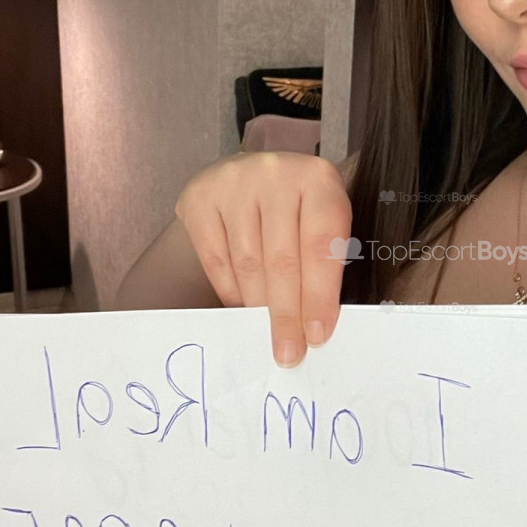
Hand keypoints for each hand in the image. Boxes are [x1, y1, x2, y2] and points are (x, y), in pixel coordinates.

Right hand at [174, 151, 352, 366]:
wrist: (251, 176)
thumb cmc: (298, 210)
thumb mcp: (324, 222)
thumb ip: (326, 264)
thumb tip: (317, 327)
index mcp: (319, 179)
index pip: (321, 246)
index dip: (319, 296)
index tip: (317, 336)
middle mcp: (276, 173)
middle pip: (282, 259)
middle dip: (286, 315)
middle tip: (288, 353)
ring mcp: (234, 182)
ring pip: (247, 263)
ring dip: (258, 307)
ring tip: (265, 333)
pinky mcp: (200, 198)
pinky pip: (216, 259)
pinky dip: (231, 291)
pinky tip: (242, 307)